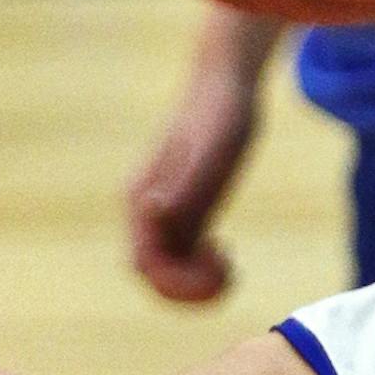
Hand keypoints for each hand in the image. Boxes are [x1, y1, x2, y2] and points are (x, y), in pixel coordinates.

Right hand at [126, 49, 259, 302]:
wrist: (225, 86)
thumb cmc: (221, 114)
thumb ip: (183, 183)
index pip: (146, 263)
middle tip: (230, 272)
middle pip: (152, 274)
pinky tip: (224, 251)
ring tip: (229, 265)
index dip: (178, 281)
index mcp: (145, 198)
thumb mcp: (212, 150)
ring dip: (194, 282)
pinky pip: (180, 256)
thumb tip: (153, 210)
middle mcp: (147, 211)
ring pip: (166, 270)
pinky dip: (200, 268)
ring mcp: (163, 213)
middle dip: (188, 288)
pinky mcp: (182, 211)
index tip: (220, 265)